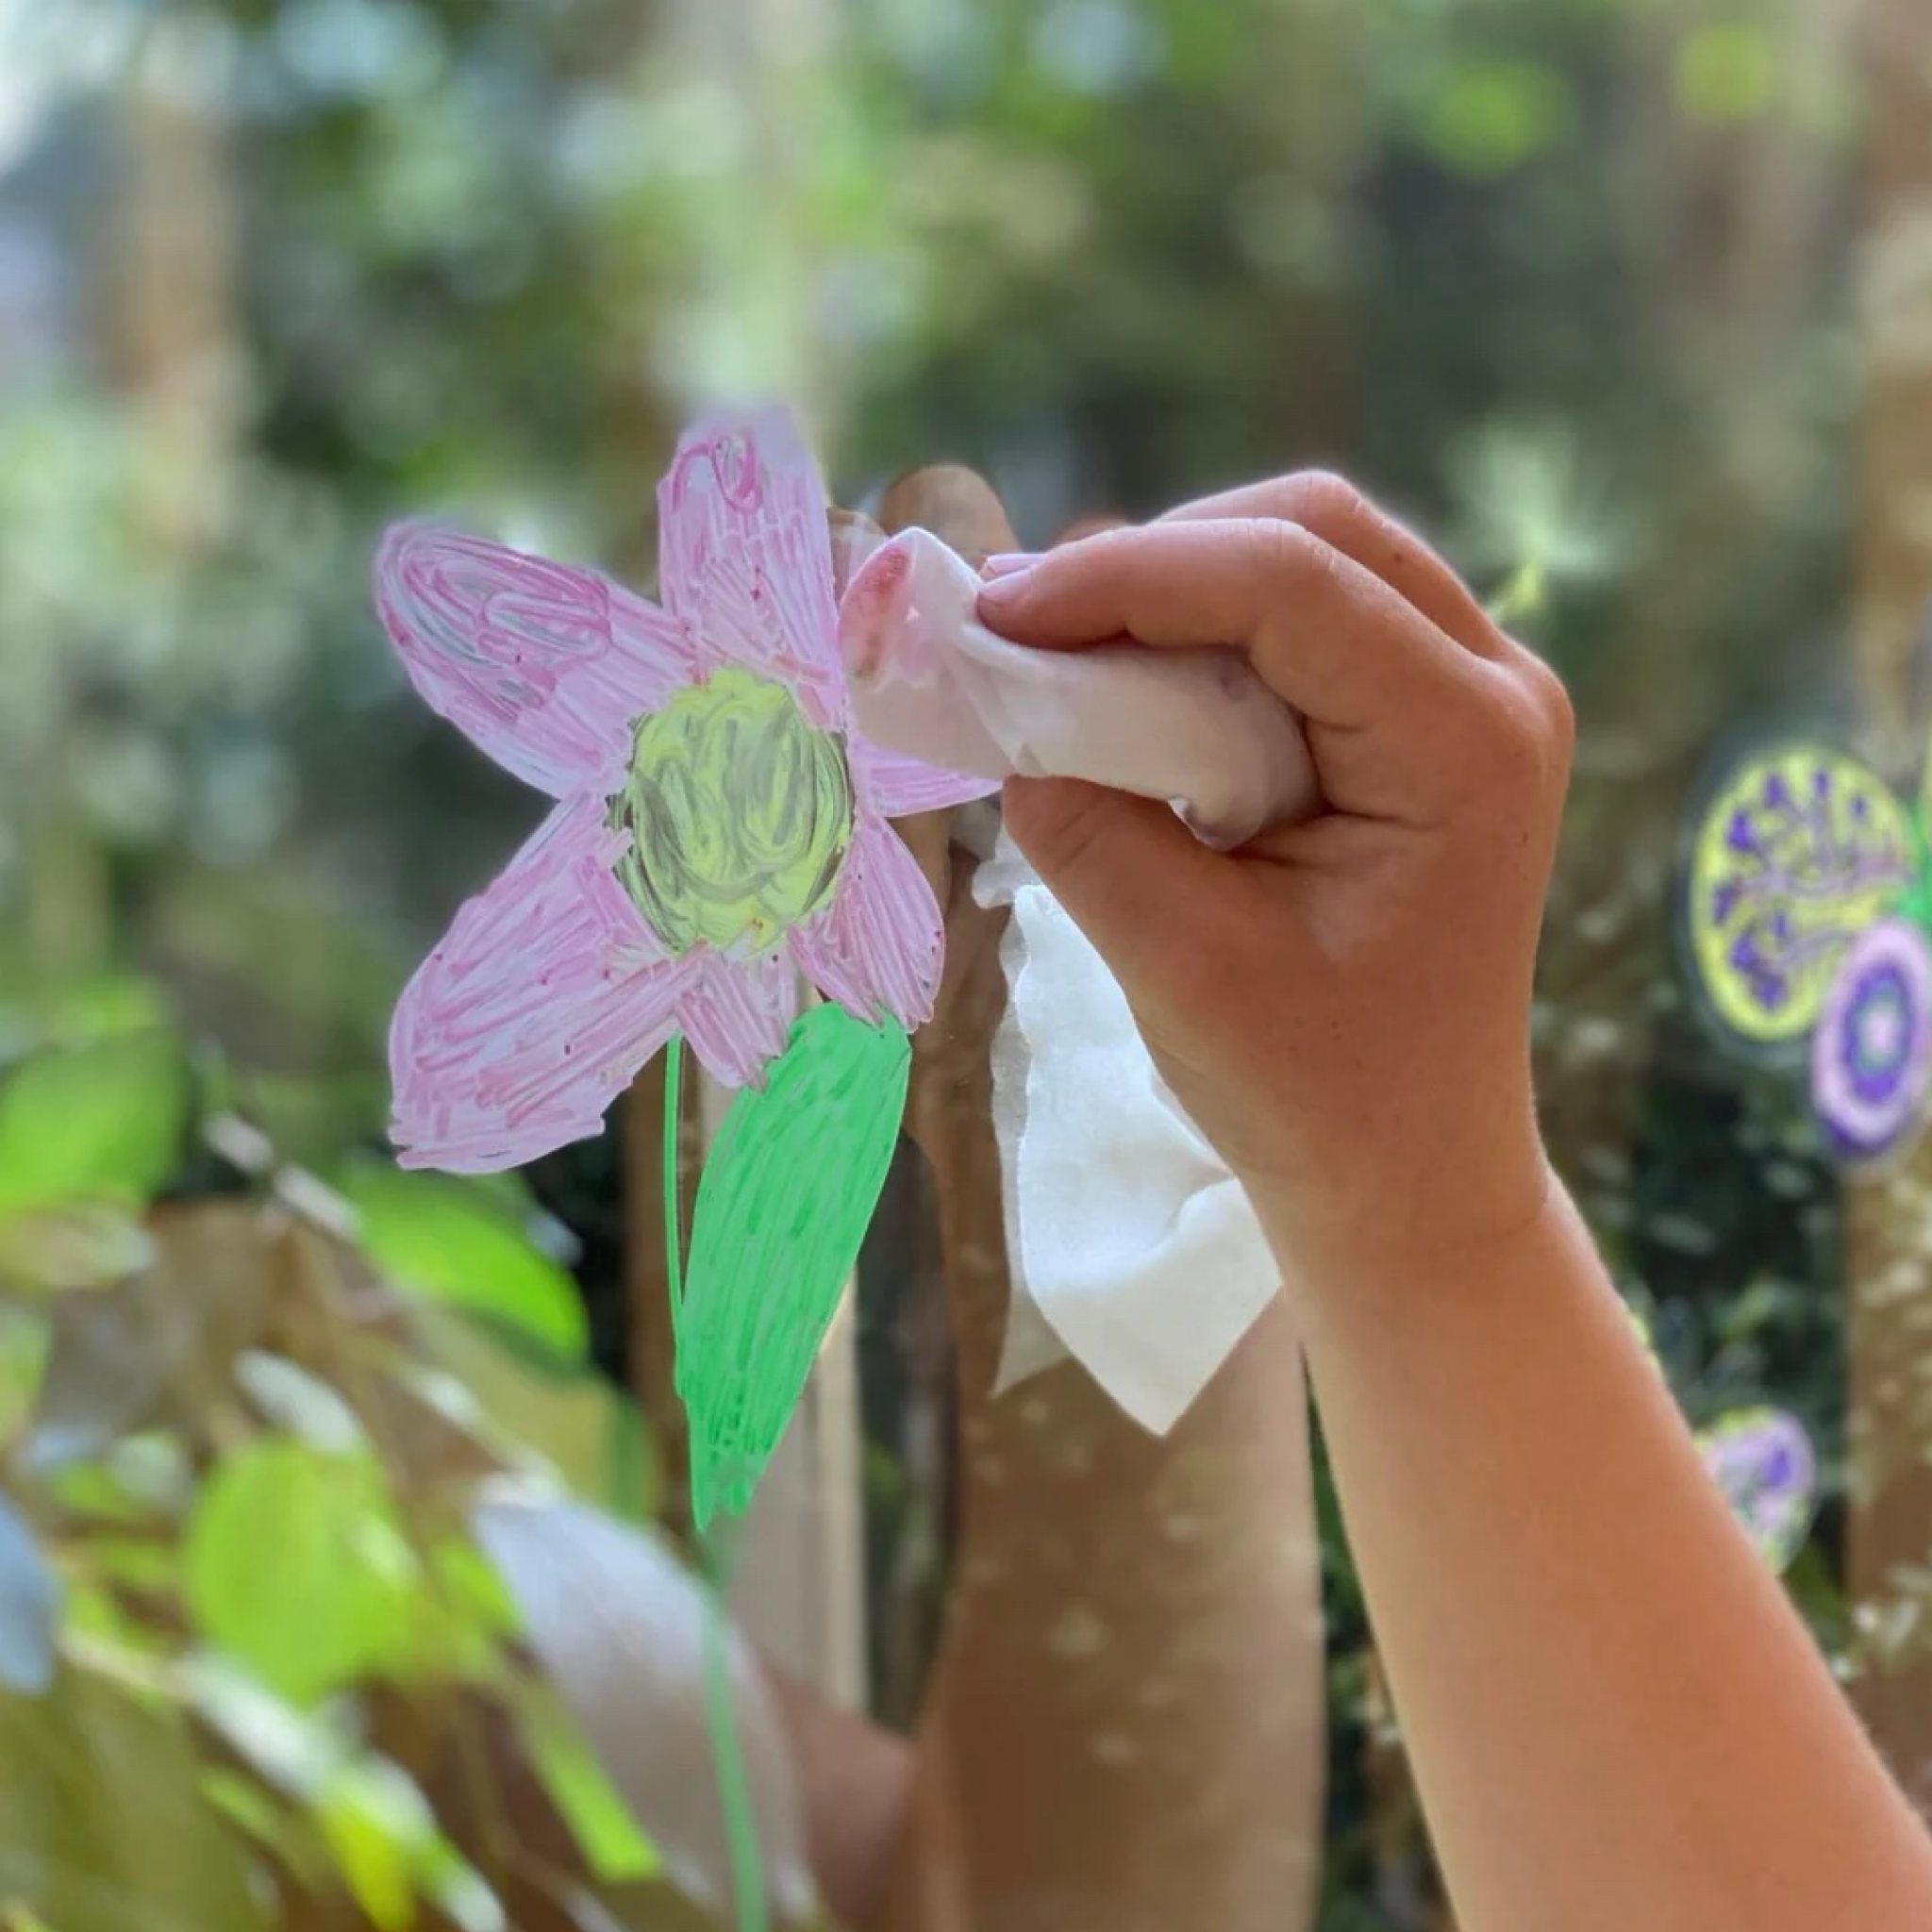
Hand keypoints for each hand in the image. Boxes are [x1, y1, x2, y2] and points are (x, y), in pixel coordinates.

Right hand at [978, 473, 1573, 1285]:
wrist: (1413, 1175)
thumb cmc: (1319, 1097)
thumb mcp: (1184, 968)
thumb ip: (1089, 826)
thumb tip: (1001, 699)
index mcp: (1468, 748)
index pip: (1290, 586)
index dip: (1128, 577)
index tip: (994, 615)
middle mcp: (1495, 689)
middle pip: (1311, 532)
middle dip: (1150, 562)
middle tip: (1012, 622)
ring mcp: (1473, 696)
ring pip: (1310, 555)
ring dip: (1172, 585)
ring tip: (1050, 645)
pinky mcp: (1427, 720)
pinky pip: (1309, 617)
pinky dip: (1202, 629)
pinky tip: (1121, 676)